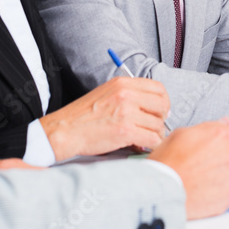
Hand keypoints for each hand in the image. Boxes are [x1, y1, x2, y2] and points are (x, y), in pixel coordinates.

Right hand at [39, 76, 169, 160]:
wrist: (64, 131)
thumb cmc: (83, 116)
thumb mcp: (106, 93)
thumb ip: (129, 95)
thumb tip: (155, 105)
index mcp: (123, 83)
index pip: (158, 88)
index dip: (163, 101)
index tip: (160, 111)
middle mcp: (126, 95)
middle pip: (162, 104)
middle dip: (161, 117)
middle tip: (154, 126)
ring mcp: (127, 113)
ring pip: (158, 124)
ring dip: (154, 133)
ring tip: (143, 137)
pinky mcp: (125, 131)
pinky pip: (152, 139)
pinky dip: (150, 144)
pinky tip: (141, 144)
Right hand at [148, 118, 228, 219]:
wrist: (161, 192)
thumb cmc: (167, 164)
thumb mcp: (181, 134)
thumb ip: (209, 127)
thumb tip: (224, 123)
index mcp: (221, 137)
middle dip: (226, 158)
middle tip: (207, 162)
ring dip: (222, 175)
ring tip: (200, 177)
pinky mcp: (228, 197)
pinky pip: (227, 192)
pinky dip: (217, 191)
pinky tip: (201, 188)